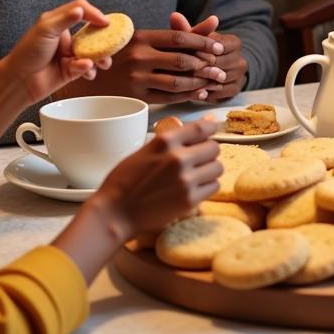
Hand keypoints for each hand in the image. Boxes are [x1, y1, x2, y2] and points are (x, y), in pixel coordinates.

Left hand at [4, 0, 113, 104]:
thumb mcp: (45, 30)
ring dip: (101, 57)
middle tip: (112, 43)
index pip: (82, 10)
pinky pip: (87, 68)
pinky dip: (88, 70)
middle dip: (104, 38)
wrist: (19, 81)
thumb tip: (81, 10)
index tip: (105, 23)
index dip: (95, 14)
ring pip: (93, 52)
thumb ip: (65, 19)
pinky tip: (85, 71)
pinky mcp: (72, 70)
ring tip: (103, 61)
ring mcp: (70, 54)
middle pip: (92, 32)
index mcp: (59, 22)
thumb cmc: (26, 53)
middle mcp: (66, 37)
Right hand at [69, 16, 225, 104]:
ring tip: (213, 81)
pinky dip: (188, 95)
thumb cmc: (123, 55)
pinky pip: (169, 97)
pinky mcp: (136, 96)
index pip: (179, 38)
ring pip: (178, 82)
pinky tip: (199, 92)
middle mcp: (138, 57)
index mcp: (141, 37)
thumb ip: (182, 32)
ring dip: (200, 83)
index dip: (203, 43)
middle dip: (206, 66)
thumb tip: (215, 20)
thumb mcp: (146, 38)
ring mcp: (136, 78)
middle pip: (182, 61)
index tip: (219, 47)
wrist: (90, 79)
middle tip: (220, 69)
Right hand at [90, 118, 222, 239]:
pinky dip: (207, 187)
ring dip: (209, 170)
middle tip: (197, 159)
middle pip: (215, 148)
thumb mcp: (146, 150)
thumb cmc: (125, 180)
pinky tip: (193, 188)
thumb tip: (207, 121)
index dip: (210, 128)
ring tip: (195, 175)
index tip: (211, 131)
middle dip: (208, 152)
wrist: (115, 213)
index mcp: (165, 141)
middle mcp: (178, 158)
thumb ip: (175, 138)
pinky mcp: (190, 200)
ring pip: (218, 168)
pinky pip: (214, 187)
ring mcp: (186, 180)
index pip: (202, 128)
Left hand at [170, 12, 248, 102]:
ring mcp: (240, 75)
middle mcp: (241, 59)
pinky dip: (207, 92)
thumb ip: (186, 29)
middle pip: (219, 64)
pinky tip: (193, 91)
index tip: (184, 55)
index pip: (218, 47)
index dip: (200, 51)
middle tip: (180, 71)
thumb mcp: (195, 38)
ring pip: (220, 80)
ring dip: (203, 81)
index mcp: (234, 42)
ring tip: (184, 83)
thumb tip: (174, 15)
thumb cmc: (201, 50)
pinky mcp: (236, 90)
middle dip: (200, 67)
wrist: (215, 68)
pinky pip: (221, 93)